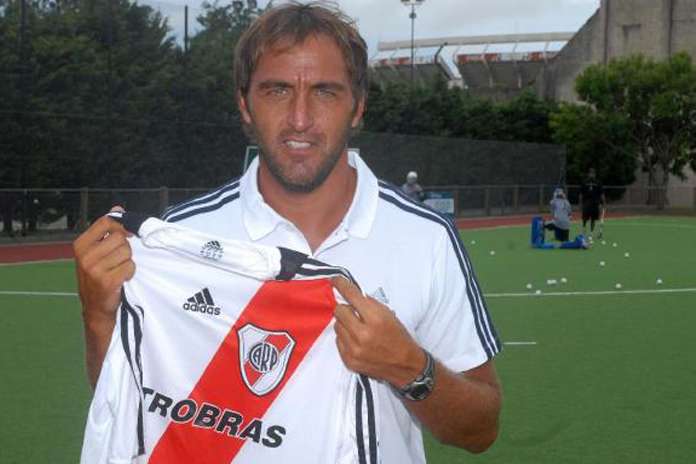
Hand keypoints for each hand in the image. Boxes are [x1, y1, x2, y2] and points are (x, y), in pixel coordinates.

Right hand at [73, 206, 134, 326]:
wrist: (96, 308)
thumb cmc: (99, 276)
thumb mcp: (97, 251)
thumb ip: (107, 230)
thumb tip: (117, 208)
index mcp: (81, 244)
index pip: (106, 222)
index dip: (120, 227)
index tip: (125, 236)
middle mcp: (85, 255)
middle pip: (120, 238)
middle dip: (125, 248)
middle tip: (118, 261)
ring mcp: (94, 268)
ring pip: (127, 252)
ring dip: (128, 261)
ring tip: (118, 270)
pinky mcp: (106, 281)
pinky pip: (130, 267)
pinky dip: (130, 273)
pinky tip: (122, 279)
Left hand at [332, 277, 425, 387]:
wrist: (405, 365)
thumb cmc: (398, 337)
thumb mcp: (388, 315)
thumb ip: (369, 304)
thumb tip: (351, 295)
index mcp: (376, 319)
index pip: (352, 296)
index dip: (342, 285)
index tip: (335, 280)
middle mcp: (363, 334)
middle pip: (339, 311)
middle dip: (346, 309)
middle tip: (354, 313)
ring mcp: (354, 349)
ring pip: (336, 326)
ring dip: (345, 324)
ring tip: (358, 329)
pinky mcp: (349, 360)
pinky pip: (338, 341)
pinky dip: (345, 338)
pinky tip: (357, 341)